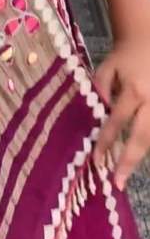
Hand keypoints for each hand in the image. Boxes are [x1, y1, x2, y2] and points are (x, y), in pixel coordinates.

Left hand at [92, 35, 149, 189]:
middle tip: (118, 182)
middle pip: (142, 137)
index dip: (106, 141)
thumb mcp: (108, 66)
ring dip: (141, 156)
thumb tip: (96, 111)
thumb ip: (100, 87)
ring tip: (127, 174)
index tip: (97, 160)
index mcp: (134, 89)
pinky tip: (140, 155)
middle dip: (129, 161)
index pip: (117, 121)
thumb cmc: (126, 55)